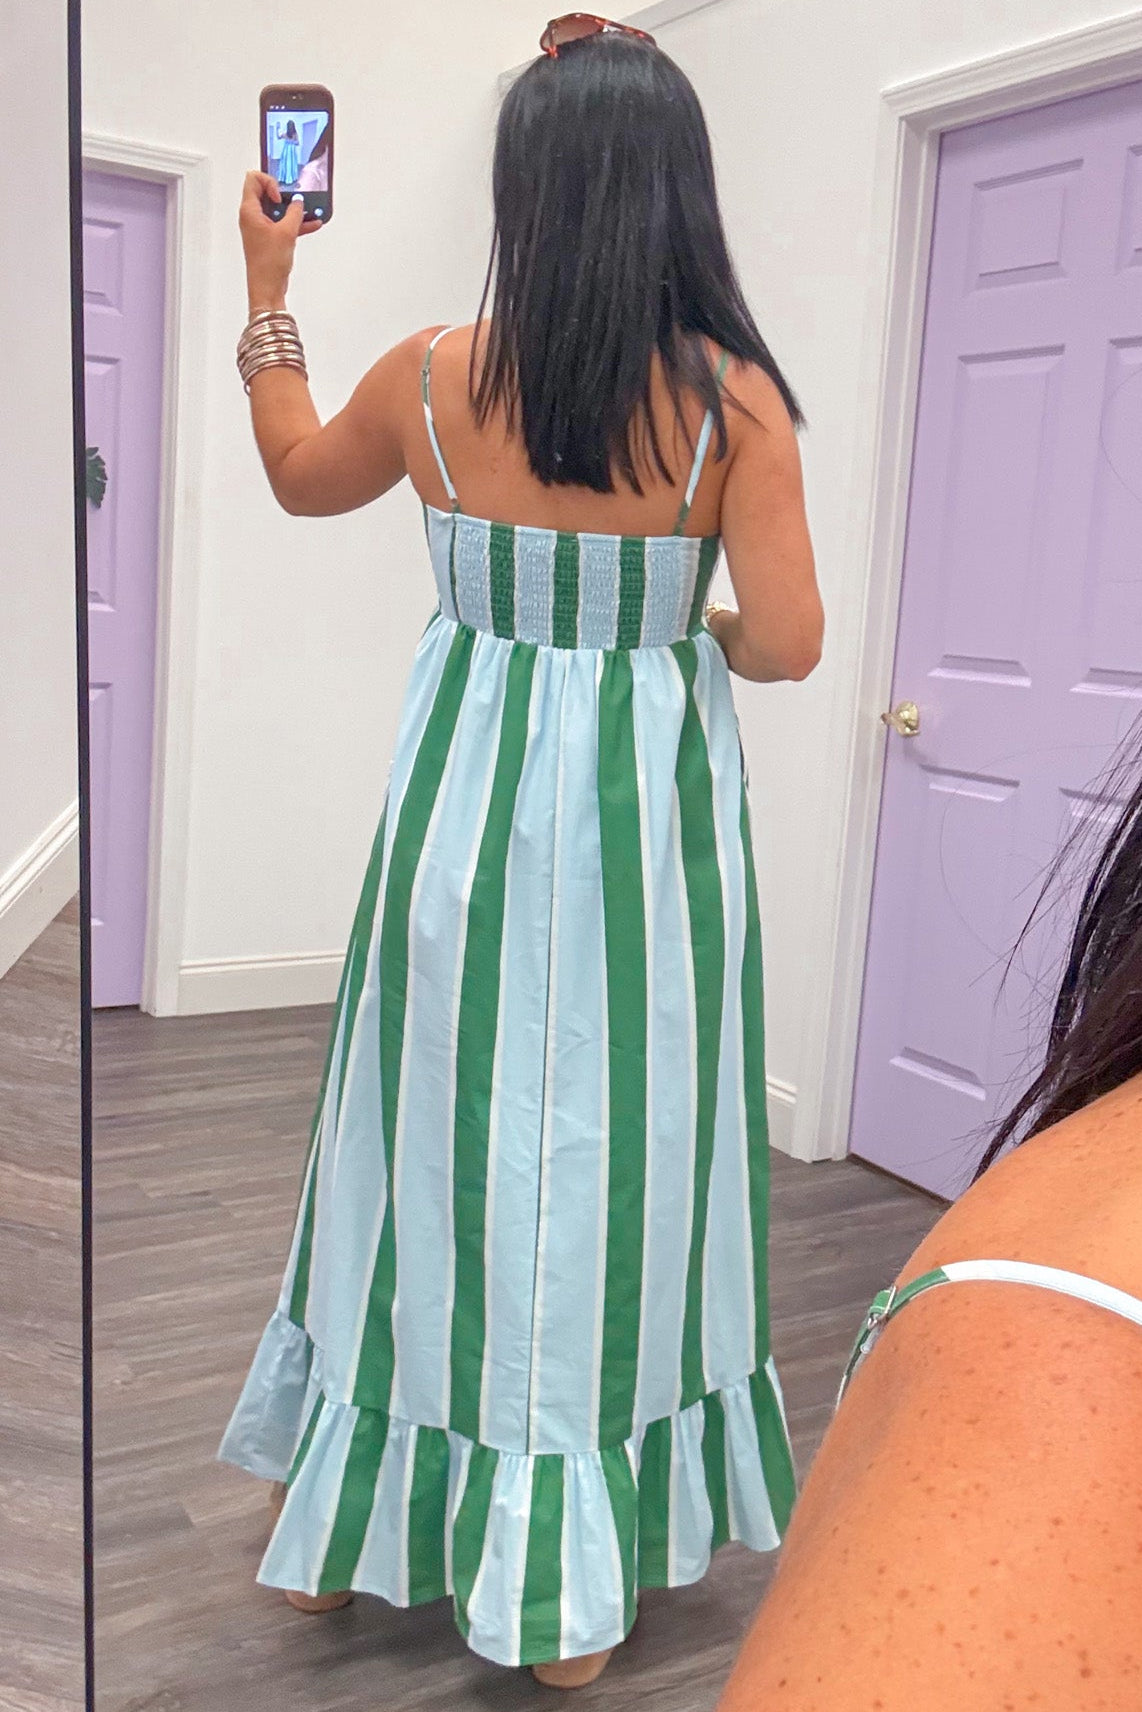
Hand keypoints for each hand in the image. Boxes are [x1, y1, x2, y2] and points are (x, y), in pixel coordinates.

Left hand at [238, 171, 322, 313]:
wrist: (267, 288)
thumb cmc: (268, 264)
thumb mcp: (286, 233)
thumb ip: (295, 213)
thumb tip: (298, 202)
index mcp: (249, 210)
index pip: (254, 179)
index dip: (270, 182)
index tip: (281, 197)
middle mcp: (252, 216)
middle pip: (266, 192)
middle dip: (285, 194)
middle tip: (298, 199)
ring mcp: (261, 227)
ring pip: (277, 209)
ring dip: (294, 209)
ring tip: (309, 211)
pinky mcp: (269, 238)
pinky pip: (283, 224)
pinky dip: (296, 223)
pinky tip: (312, 224)